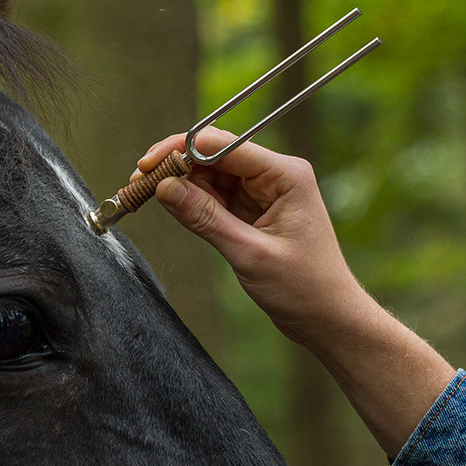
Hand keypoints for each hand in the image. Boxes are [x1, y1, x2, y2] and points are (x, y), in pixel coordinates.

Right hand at [139, 128, 368, 350]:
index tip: (147, 165)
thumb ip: (205, 218)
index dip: (181, 151)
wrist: (329, 319)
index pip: (224, 146)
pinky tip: (169, 205)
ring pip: (212, 176)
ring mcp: (265, 194)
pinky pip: (217, 197)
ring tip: (144, 194)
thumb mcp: (249, 253)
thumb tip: (165, 187)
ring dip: (179, 183)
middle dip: (175, 165)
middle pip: (214, 156)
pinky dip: (191, 201)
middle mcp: (276, 176)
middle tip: (137, 180)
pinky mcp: (255, 212)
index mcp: (285, 175)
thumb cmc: (305, 288)